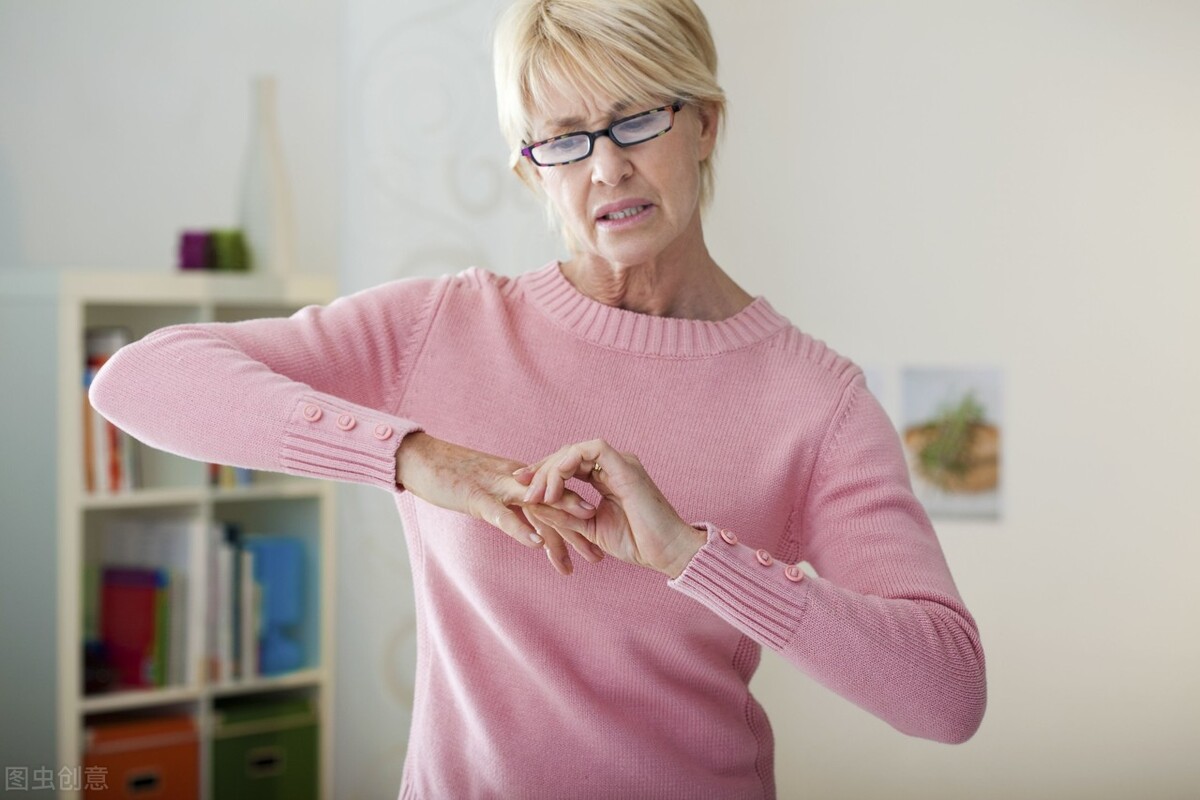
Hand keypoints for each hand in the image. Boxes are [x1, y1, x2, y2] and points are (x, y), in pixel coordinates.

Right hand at [395, 432, 600, 574]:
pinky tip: (537, 545)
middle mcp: (515, 482)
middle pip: (556, 506)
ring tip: (583, 554)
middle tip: (600, 557)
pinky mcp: (477, 497)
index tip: (597, 542)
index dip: (576, 521)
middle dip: (579, 533)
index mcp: (518, 481)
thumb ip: (508, 508)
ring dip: (562, 533)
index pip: (555, 500)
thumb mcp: (485, 494)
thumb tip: (528, 528)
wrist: (420, 458)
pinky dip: (521, 529)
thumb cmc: (450, 478)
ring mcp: (497, 488)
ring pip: (538, 510)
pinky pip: (503, 515)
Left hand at [514, 439, 704, 577]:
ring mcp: (620, 463)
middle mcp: (613, 466)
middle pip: (568, 454)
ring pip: (575, 449)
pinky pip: (591, 450)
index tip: (521, 487)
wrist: (666, 552)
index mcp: (607, 478)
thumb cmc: (636, 543)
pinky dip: (568, 464)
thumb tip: (533, 505)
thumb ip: (563, 516)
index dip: (544, 473)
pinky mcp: (625, 465)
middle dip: (541, 468)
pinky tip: (555, 487)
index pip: (569, 466)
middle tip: (522, 487)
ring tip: (539, 494)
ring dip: (552, 468)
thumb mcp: (589, 529)